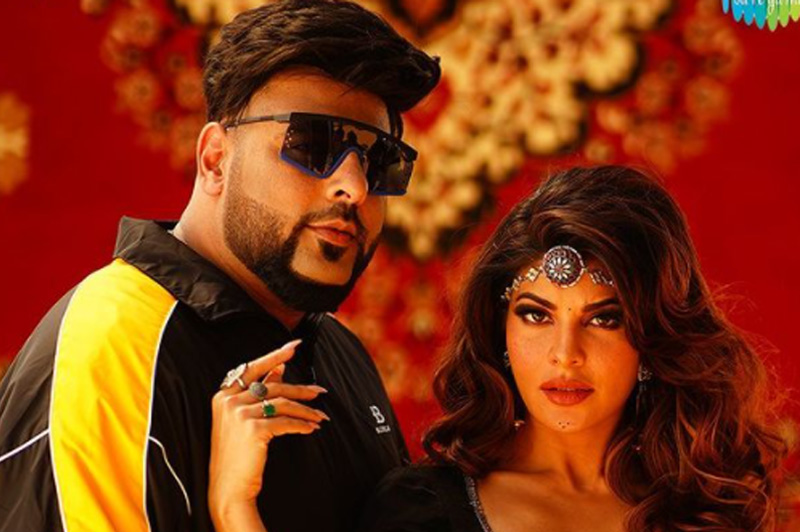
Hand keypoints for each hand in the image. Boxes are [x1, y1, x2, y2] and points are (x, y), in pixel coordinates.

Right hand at [209, 339, 328, 526]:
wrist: (228, 487)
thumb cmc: (236, 454)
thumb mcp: (243, 419)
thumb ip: (259, 391)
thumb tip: (280, 368)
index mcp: (223, 395)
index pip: (253, 368)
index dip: (275, 356)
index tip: (295, 346)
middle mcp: (229, 401)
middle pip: (273, 386)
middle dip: (300, 389)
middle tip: (319, 391)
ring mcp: (239, 414)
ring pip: (282, 404)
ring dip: (305, 410)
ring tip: (319, 416)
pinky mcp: (252, 428)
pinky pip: (285, 422)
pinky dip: (301, 425)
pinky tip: (311, 429)